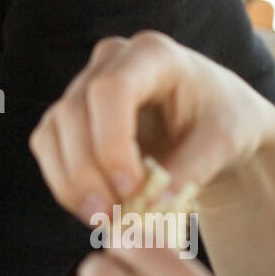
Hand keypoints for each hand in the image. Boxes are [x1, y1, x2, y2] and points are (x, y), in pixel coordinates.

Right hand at [29, 30, 274, 222]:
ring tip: (104, 221)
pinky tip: (94, 210)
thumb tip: (151, 207)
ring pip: (53, 132)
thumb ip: (191, 170)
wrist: (215, 123)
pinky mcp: (70, 115)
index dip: (111, 141)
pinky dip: (65, 184)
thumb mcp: (226, 143)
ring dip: (71, 183)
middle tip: (113, 218)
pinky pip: (48, 148)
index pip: (111, 89)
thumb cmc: (225, 122)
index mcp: (153, 54)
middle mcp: (110, 61)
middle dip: (87, 171)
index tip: (129, 189)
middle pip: (74, 112)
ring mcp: (84, 85)